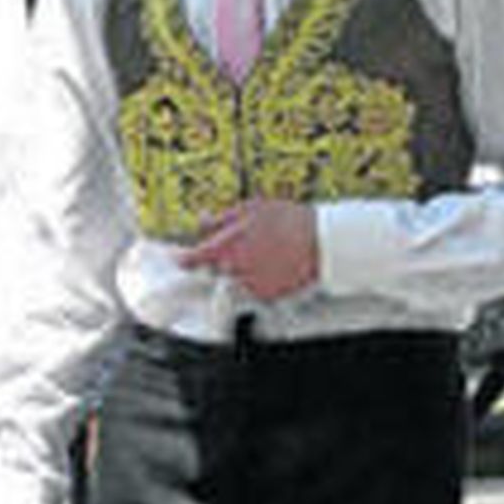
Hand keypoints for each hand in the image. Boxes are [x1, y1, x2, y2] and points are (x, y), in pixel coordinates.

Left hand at [177, 199, 319, 300]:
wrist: (323, 242)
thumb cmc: (291, 221)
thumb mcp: (253, 208)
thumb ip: (222, 218)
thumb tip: (205, 221)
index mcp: (229, 245)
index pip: (195, 257)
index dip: (185, 258)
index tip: (180, 258)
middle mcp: (236, 268)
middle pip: (218, 267)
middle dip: (225, 257)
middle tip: (246, 244)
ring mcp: (252, 283)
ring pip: (238, 277)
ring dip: (245, 267)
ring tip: (268, 251)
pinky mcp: (268, 294)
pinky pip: (256, 286)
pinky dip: (261, 277)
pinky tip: (276, 263)